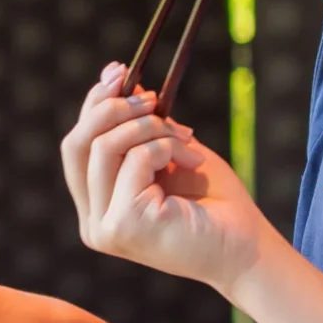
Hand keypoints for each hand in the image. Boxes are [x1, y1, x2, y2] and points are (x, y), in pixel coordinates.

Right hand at [61, 63, 273, 287]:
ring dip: (150, 127)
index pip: (76, 149)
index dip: (92, 106)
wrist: (247, 250)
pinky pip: (136, 160)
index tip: (119, 72)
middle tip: (151, 96)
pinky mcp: (124, 225)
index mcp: (97, 209)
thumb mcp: (170, 153)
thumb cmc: (214, 205)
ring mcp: (105, 228)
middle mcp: (93, 223)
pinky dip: (166, 146)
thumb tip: (121, 80)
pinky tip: (193, 159)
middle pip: (76, 144)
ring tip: (185, 138)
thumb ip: (139, 126)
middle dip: (110, 108)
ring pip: (104, 147)